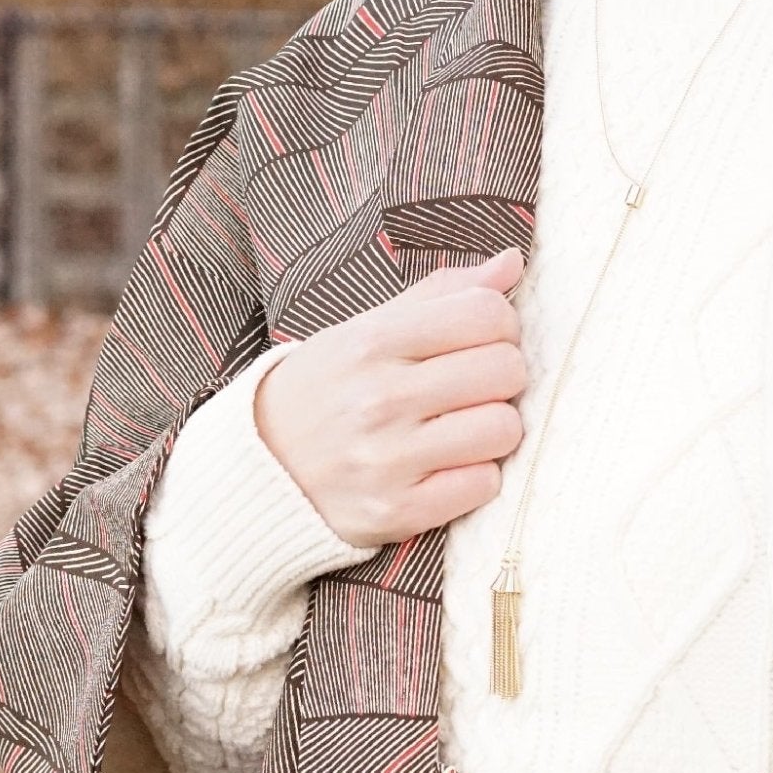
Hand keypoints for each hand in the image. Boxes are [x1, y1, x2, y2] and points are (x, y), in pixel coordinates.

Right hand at [254, 251, 527, 547]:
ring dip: (495, 429)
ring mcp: (387, 459)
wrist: (259, 469)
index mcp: (372, 342)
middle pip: (505, 370)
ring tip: (464, 428)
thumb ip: (440, 295)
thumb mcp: (365, 332)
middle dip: (503, 377)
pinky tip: (449, 467)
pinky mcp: (398, 511)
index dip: (501, 325)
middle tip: (476, 388)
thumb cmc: (326, 392)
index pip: (486, 314)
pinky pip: (483, 486)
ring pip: (503, 429)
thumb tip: (513, 262)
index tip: (481, 341)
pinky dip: (477, 477)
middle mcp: (379, 398)